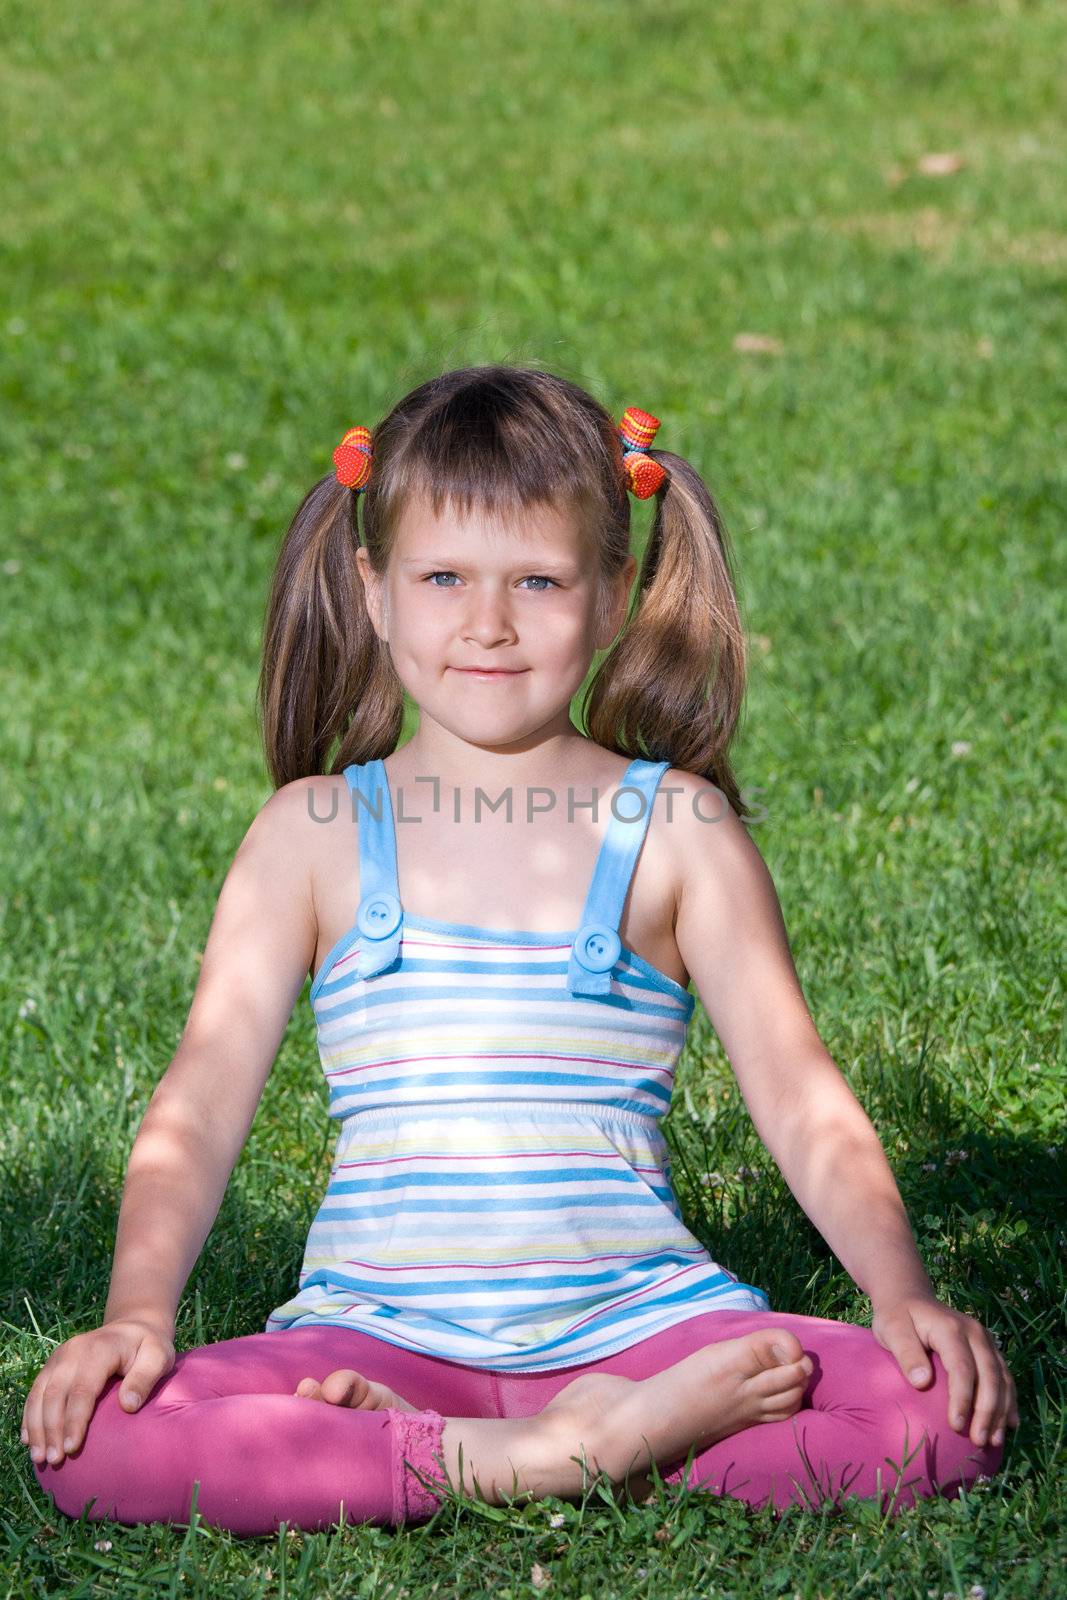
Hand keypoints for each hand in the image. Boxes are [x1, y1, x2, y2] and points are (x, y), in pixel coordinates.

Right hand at [21, 1319, 175, 1469]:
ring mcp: (60, 1357)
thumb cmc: (149, 1347)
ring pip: (39, 1394)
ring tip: (39, 1457)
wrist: (133, 1326)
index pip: (82, 1389)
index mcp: (99, 1349)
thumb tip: (128, 1406)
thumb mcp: (158, 1357)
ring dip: (36, 1427)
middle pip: (55, 1394)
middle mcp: (73, 1351)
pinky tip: (28, 1439)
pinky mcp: (53, 1365)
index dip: (75, 1420)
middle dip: (51, 1430)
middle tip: (54, 1460)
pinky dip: (29, 1416)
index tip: (72, 1449)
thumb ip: (145, 1378)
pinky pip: (35, 1391)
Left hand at [871, 1293, 1017, 1448]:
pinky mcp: (988, 1348)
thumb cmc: (896, 1317)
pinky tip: (1009, 1424)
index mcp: (950, 1328)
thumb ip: (906, 1353)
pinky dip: (1009, 1400)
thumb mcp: (891, 1330)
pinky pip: (1005, 1376)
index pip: (962, 1368)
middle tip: (978, 1440)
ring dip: (1001, 1410)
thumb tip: (922, 1383)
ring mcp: (985, 1340)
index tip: (955, 1426)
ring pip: (1002, 1378)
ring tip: (993, 1440)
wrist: (909, 1297)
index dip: (962, 1398)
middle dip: (987, 1411)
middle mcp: (974, 1332)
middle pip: (989, 1375)